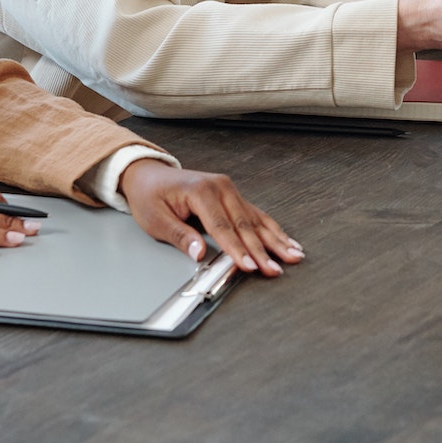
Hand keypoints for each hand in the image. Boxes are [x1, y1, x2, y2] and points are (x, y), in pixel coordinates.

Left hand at [119, 160, 303, 276]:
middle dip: (263, 250)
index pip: (223, 227)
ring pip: (256, 219)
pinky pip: (255, 214)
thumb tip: (199, 253)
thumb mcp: (155, 219)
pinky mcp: (232, 195)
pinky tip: (285, 240)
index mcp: (201, 191)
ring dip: (275, 239)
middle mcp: (220, 187)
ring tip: (293, 255)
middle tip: (276, 268)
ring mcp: (229, 190)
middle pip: (245, 225)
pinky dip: (271, 229)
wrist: (148, 174)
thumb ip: (180, 236)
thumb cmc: (150, 195)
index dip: (237, 249)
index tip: (249, 266)